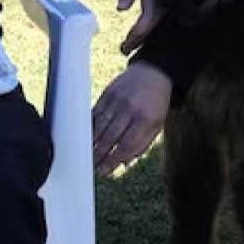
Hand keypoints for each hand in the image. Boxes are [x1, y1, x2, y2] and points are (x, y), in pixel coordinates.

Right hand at [93, 61, 170, 175]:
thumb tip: (125, 163)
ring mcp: (118, 100)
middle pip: (111, 136)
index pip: (127, 145)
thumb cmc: (156, 103)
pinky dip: (89, 125)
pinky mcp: (108, 92)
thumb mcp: (157, 124)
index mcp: (147, 119)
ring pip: (100, 125)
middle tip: (93, 167)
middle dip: (100, 154)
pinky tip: (85, 136)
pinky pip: (96, 111)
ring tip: (87, 155)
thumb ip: (143, 145)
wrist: (154, 72)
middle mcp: (131, 109)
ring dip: (92, 142)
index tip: (105, 171)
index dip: (114, 160)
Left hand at [117, 0, 162, 53]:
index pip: (147, 20)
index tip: (124, 47)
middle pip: (152, 26)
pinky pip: (157, 17)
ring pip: (156, 23)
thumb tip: (121, 8)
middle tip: (123, 52)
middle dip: (138, 40)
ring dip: (142, 36)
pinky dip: (147, 27)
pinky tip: (137, 34)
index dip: (136, 35)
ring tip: (128, 46)